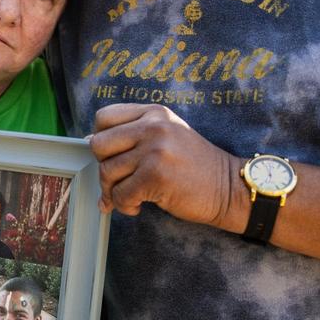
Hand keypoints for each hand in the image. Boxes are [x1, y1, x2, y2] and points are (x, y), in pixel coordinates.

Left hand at [89, 103, 237, 225]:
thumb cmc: (196, 167)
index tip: (110, 156)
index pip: (104, 117)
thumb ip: (135, 133)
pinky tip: (139, 206)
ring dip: (113, 192)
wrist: (229, 189)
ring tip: (131, 198)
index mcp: (154, 113)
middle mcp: (153, 126)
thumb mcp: (169, 135)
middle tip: (117, 182)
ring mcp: (155, 150)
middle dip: (103, 168)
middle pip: (99, 145)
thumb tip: (90, 142)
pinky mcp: (156, 176)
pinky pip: (120, 194)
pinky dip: (125, 206)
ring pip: (107, 172)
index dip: (100, 139)